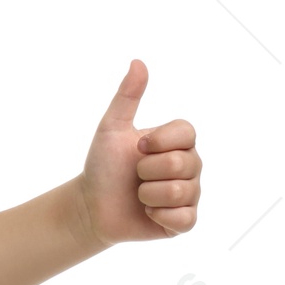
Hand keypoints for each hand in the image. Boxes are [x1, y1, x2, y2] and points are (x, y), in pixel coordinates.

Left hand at [77, 58, 200, 245]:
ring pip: (178, 192)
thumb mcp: (111, 129)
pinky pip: (183, 219)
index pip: (186, 133)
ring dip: (147, 195)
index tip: (137, 148)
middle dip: (146, 172)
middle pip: (181, 164)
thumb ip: (127, 97)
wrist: (92, 207)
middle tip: (135, 176)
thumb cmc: (103, 167)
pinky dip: (159, 216)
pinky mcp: (184, 222)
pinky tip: (148, 213)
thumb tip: (138, 62)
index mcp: (180, 141)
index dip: (158, 143)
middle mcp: (191, 165)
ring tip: (139, 195)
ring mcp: (190, 194)